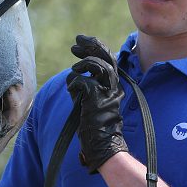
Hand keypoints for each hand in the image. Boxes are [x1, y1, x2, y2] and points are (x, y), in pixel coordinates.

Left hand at [66, 35, 126, 174]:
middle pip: (106, 57)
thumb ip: (88, 83)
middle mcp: (114, 86)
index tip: (78, 45)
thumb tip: (77, 69)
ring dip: (83, 65)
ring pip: (97, 66)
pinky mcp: (97, 99)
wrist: (102, 144)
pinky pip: (84, 82)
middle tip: (77, 41)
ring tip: (74, 70)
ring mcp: (107, 92)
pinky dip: (74, 84)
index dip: (94, 48)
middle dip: (91, 45)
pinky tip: (72, 92)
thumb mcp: (92, 98)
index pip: (107, 59)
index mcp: (113, 85)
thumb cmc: (94, 124)